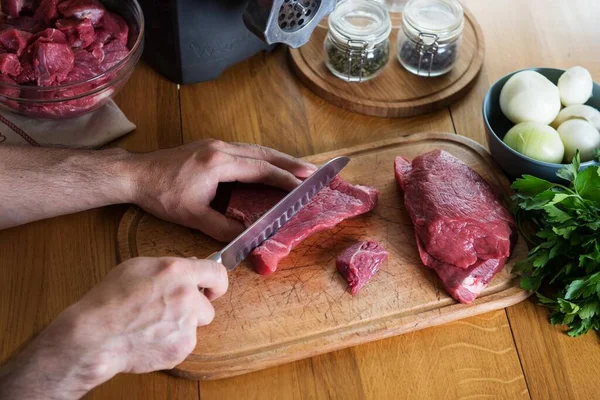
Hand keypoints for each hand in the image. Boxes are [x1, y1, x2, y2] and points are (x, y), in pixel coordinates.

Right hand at [0, 257, 227, 399]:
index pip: (216, 273)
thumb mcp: (137, 267)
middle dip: (194, 310)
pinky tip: (150, 338)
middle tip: (168, 311)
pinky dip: (172, 343)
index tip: (213, 288)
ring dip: (182, 327)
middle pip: (208, 307)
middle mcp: (187, 297)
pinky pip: (184, 344)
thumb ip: (170, 267)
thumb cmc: (110, 299)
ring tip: (153, 326)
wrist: (95, 336)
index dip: (217, 282)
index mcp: (178, 272)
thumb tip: (193, 266)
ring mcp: (187, 325)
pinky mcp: (182, 348)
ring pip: (196, 327)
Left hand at [131, 140, 315, 241]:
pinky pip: (244, 149)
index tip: (304, 186)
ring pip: (255, 149)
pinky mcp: (210, 145)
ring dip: (278, 158)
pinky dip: (262, 157)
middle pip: (264, 153)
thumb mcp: (192, 216)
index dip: (285, 179)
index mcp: (218, 163)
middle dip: (290, 162)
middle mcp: (221, 148)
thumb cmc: (161, 195)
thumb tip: (247, 236)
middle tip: (314, 171)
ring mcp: (215, 143)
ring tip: (299, 167)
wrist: (135, 174)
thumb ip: (222, 227)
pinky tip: (268, 164)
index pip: (261, 170)